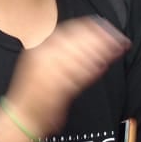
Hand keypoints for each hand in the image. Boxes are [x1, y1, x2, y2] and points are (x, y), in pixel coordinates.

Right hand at [7, 18, 130, 136]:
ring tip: (115, 50)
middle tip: (117, 37)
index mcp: (40, 50)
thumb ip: (63, 51)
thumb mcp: (44, 63)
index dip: (88, 27)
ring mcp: (48, 74)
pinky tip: (102, 67)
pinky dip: (91, 71)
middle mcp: (42, 59)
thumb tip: (89, 40)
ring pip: (79, 57)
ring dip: (99, 52)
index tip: (105, 25)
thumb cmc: (35, 92)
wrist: (23, 115)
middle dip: (99, 38)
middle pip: (76, 42)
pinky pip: (77, 77)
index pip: (67, 31)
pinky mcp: (56, 90)